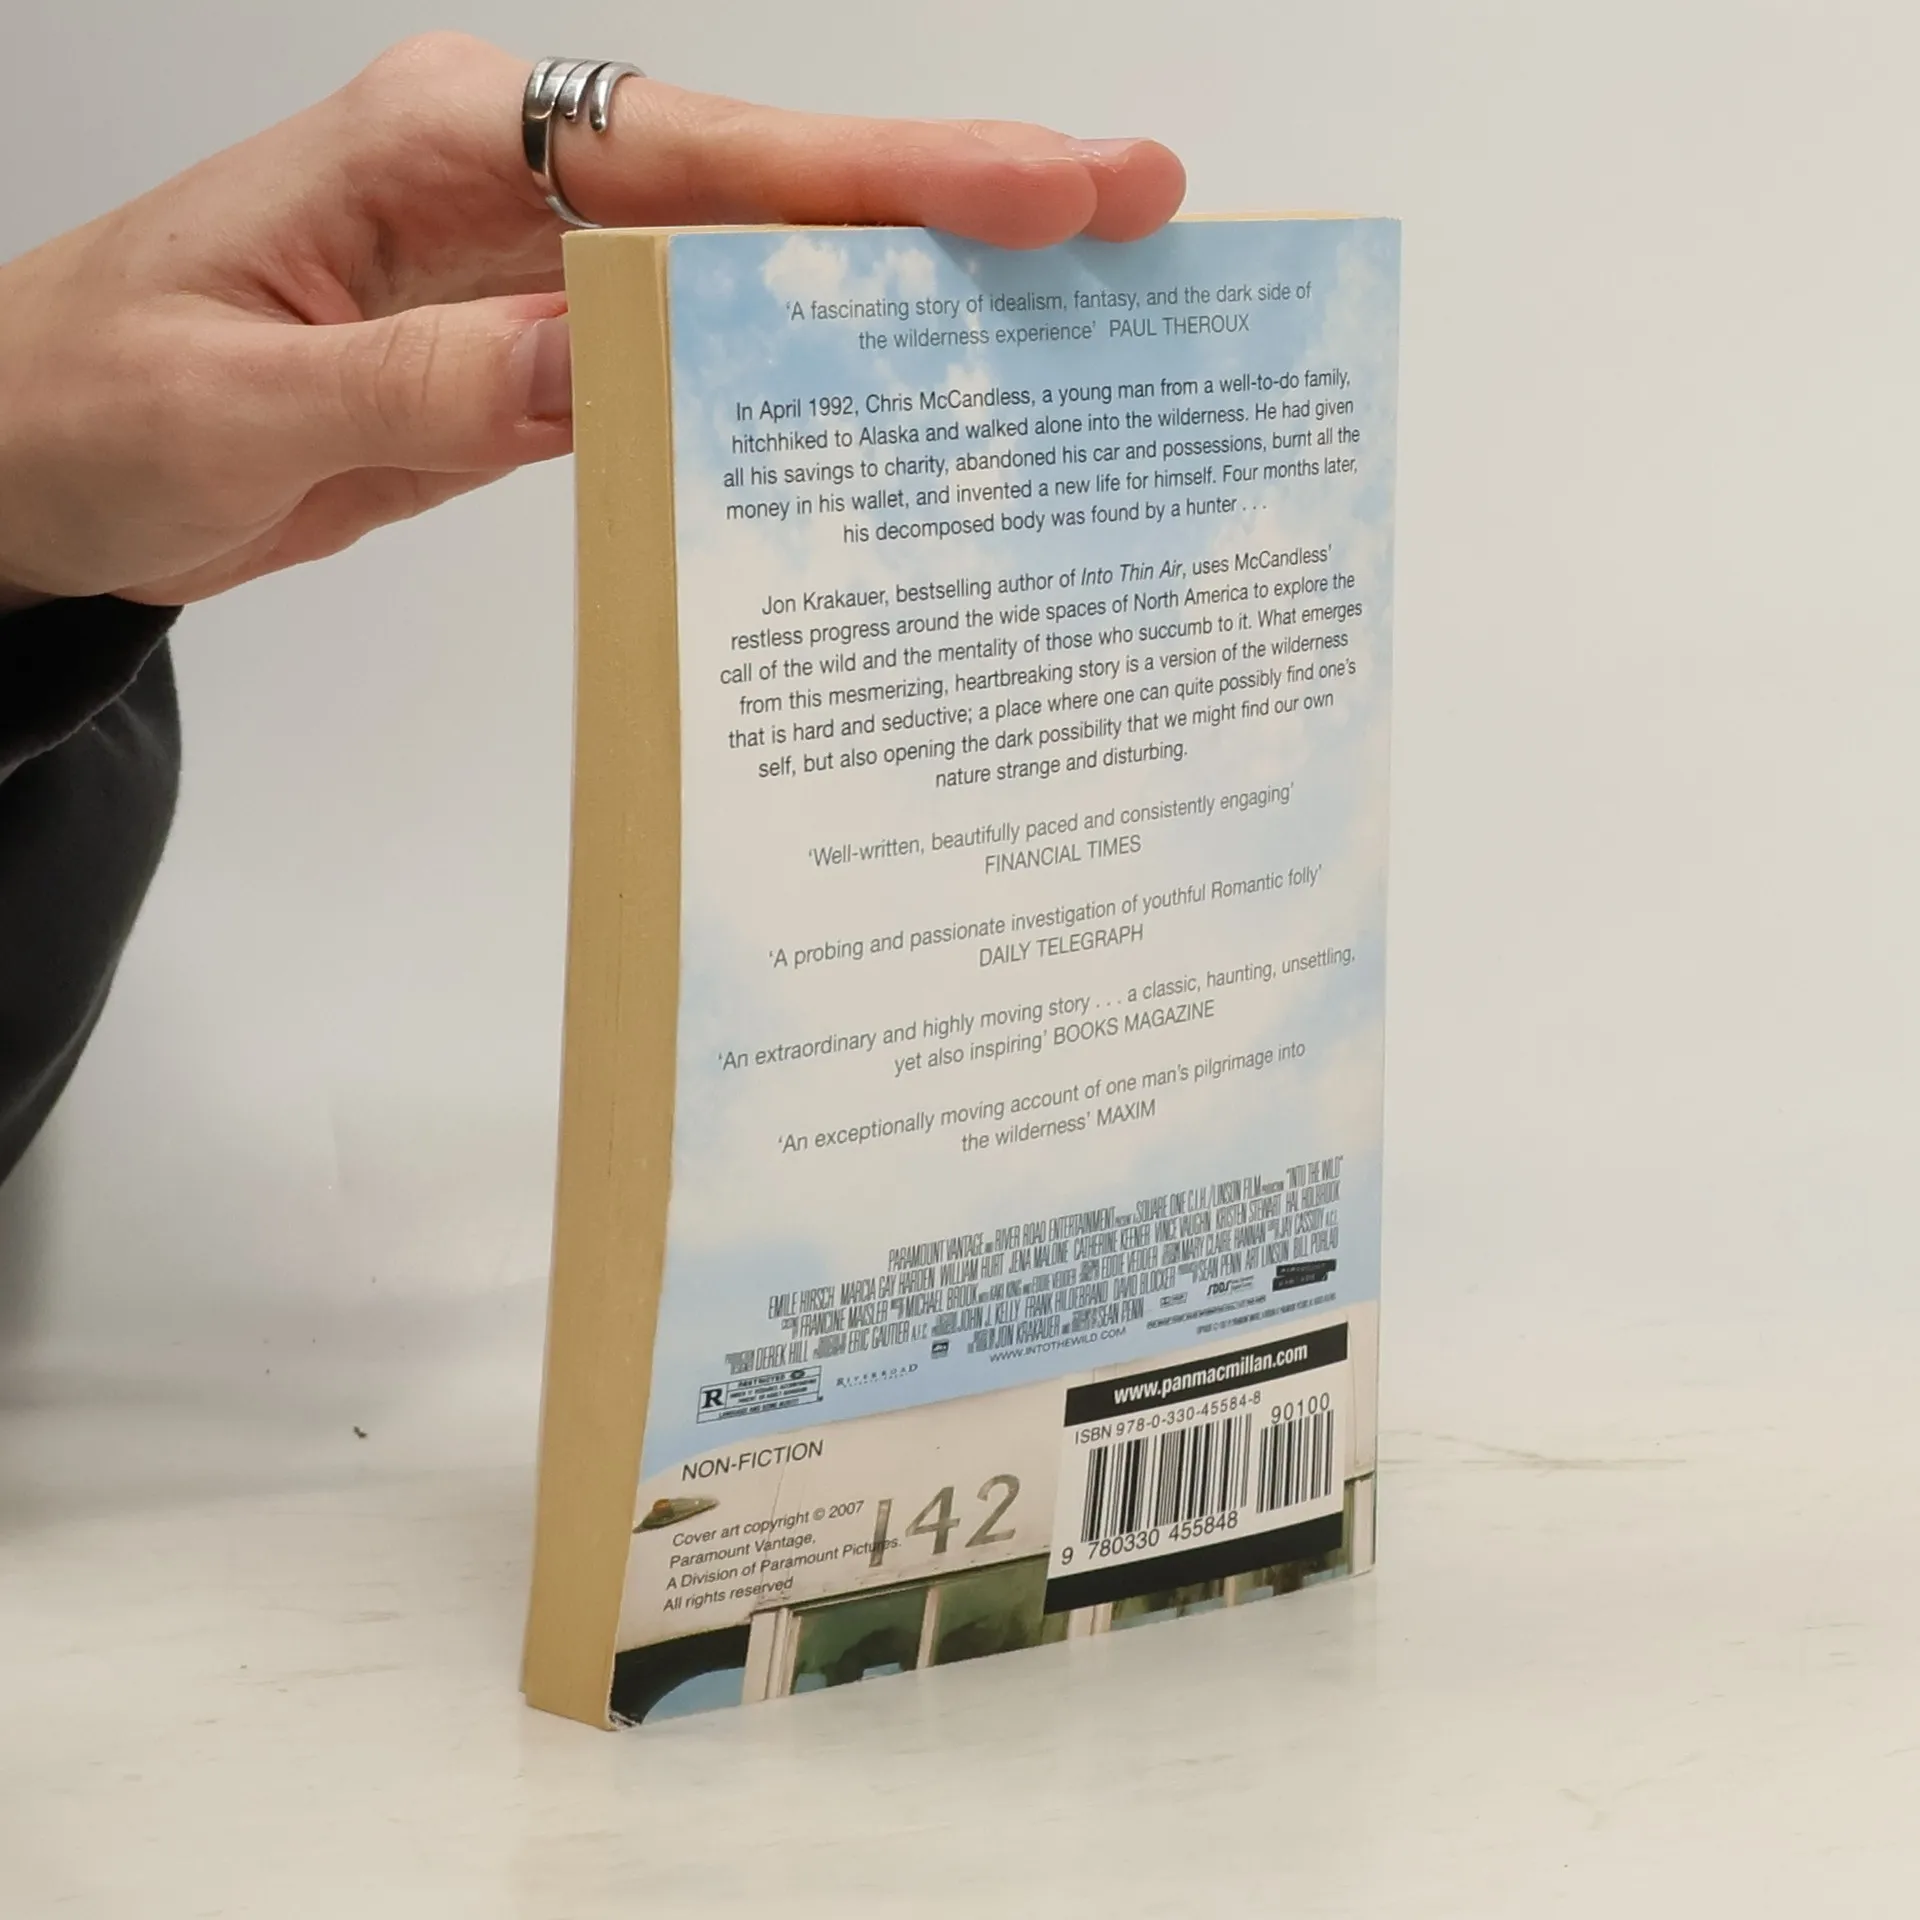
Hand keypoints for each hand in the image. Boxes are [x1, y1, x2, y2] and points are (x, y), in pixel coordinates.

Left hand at [0, 34, 1184, 607]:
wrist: (23, 465)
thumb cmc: (89, 409)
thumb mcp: (249, 404)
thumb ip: (441, 379)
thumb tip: (623, 367)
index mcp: (446, 147)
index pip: (701, 158)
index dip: (880, 179)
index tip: (1042, 192)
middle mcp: (513, 184)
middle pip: (767, 185)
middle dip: (951, 202)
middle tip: (1130, 207)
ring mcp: (535, 268)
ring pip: (751, 270)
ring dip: (899, 289)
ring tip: (1058, 314)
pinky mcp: (535, 353)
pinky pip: (693, 359)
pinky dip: (795, 381)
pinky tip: (886, 409)